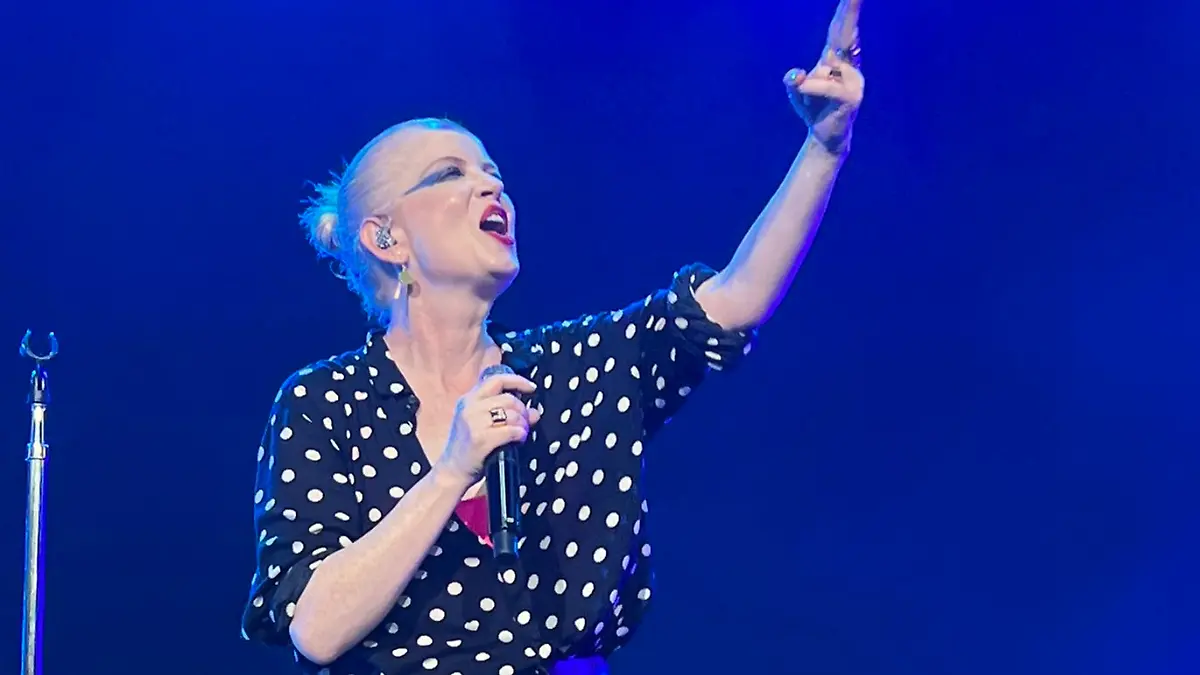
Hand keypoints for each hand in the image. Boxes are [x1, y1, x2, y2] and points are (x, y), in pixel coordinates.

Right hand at [436, 371, 540, 483]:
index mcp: (469, 400)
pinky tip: (519, 439)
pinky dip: (520, 434)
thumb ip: (506, 414)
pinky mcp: (480, 439)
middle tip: (525, 422)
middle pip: (509, 399)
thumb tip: (534, 411)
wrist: (452, 472)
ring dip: (523, 424)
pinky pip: (511, 431)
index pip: (496, 380)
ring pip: (512, 414)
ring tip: (521, 432)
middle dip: (523, 410)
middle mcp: (469, 407)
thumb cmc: (469, 448)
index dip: (518, 381)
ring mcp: (473, 423)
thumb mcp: (482, 425)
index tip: (531, 388)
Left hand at [784, 0, 864, 153]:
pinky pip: (825, 87)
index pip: (840, 29)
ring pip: (821, 70)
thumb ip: (792, 80)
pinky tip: (806, 96)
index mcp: (836, 59)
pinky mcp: (851, 96)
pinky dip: (811, 91)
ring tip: (812, 100)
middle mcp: (848, 65)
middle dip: (850, 12)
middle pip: (846, 33)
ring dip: (808, 87)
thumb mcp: (796, 92)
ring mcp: (853, 80)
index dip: (847, 10)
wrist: (825, 137)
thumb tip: (799, 75)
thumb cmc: (813, 109)